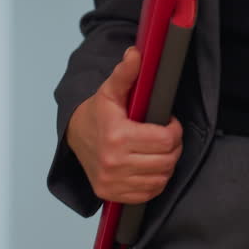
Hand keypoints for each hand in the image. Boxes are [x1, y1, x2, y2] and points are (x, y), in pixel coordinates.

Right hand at [66, 47, 182, 203]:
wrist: (73, 137)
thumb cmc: (98, 113)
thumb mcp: (110, 90)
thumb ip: (126, 73)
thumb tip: (136, 53)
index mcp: (117, 136)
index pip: (166, 139)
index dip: (174, 129)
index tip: (168, 123)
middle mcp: (114, 162)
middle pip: (167, 159)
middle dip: (173, 146)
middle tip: (166, 137)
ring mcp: (112, 181)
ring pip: (162, 177)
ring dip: (167, 164)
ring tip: (158, 150)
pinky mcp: (111, 194)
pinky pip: (150, 193)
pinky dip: (156, 181)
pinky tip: (150, 166)